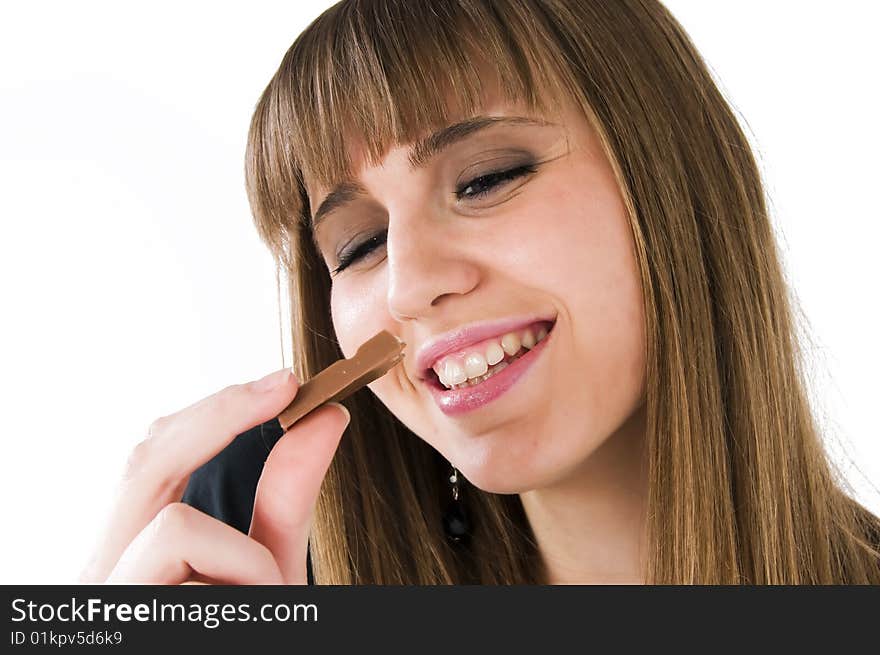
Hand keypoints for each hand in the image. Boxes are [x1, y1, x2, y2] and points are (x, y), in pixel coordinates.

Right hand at [78, 368, 349, 583]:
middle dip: (219, 416)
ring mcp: (100, 592)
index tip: (285, 381)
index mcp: (132, 549)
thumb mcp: (268, 572)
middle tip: (284, 387)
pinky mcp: (115, 609)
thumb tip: (322, 420)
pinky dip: (240, 576)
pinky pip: (181, 553)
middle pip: (142, 457)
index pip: (153, 457)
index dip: (214, 410)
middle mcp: (101, 566)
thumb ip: (285, 499)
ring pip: (170, 520)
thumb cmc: (240, 637)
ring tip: (268, 600)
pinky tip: (251, 606)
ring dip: (245, 554)